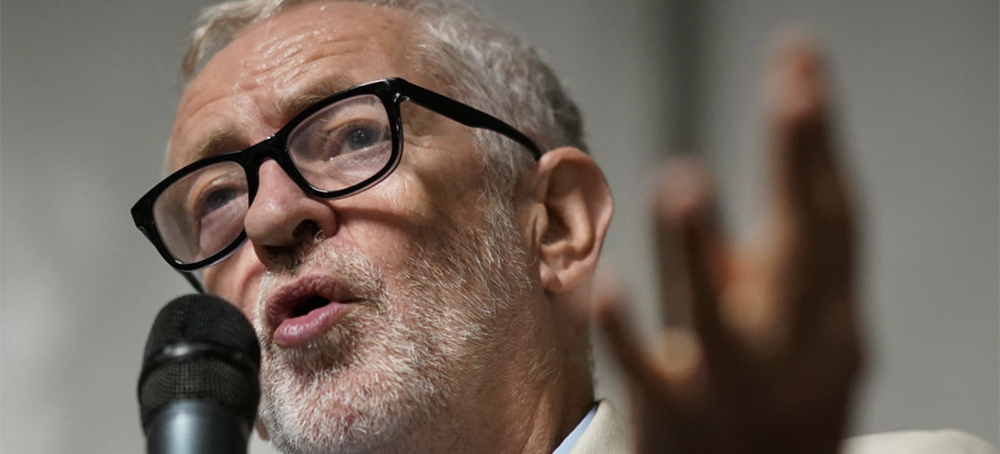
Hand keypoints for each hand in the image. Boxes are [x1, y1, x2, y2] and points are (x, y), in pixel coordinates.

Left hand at [597, 31, 863, 453]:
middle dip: (799, 163)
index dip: (819, 141)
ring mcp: (737, 389)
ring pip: (718, 318)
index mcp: (829, 318)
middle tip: (794, 90)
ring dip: (699, 249)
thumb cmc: (775, 402)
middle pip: (803, 248)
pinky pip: (646, 371)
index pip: (833, 215)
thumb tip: (704, 204)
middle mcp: (795, 350)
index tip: (802, 67)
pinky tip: (602, 283)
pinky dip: (624, 330)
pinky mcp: (677, 421)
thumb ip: (758, 269)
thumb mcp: (789, 334)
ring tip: (683, 185)